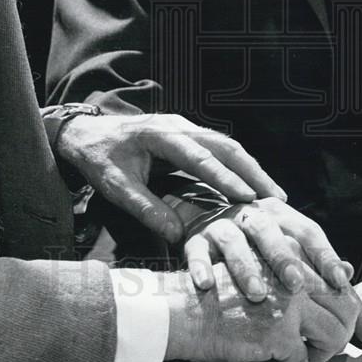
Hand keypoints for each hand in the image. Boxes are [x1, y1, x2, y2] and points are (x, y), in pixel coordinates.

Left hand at [56, 112, 285, 242]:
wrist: (85, 132)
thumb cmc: (98, 158)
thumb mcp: (114, 186)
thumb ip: (145, 208)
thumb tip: (177, 234)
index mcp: (161, 135)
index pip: (201, 158)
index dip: (227, 178)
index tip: (249, 197)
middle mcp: (179, 126)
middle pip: (225, 146)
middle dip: (253, 171)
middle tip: (276, 197)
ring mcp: (186, 127)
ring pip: (227, 145)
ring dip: (250, 167)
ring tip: (272, 193)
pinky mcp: (187, 134)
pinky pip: (219, 148)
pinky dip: (238, 165)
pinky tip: (251, 183)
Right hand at [165, 258, 361, 361]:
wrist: (184, 310)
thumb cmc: (222, 293)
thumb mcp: (265, 272)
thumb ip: (303, 271)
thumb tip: (346, 270)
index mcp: (293, 254)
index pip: (340, 285)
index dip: (360, 313)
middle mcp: (295, 273)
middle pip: (346, 308)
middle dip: (344, 335)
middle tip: (333, 350)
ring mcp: (289, 302)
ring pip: (334, 336)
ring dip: (320, 355)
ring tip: (300, 357)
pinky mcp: (277, 331)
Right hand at [184, 197, 351, 300]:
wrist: (203, 242)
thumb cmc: (250, 253)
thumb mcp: (283, 250)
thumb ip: (315, 263)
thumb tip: (349, 274)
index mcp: (279, 215)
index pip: (307, 231)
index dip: (324, 255)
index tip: (341, 281)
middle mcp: (251, 214)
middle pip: (270, 232)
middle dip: (284, 258)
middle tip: (296, 286)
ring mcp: (222, 225)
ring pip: (234, 241)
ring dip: (245, 267)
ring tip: (256, 294)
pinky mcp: (195, 239)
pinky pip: (196, 251)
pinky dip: (201, 266)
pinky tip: (208, 284)